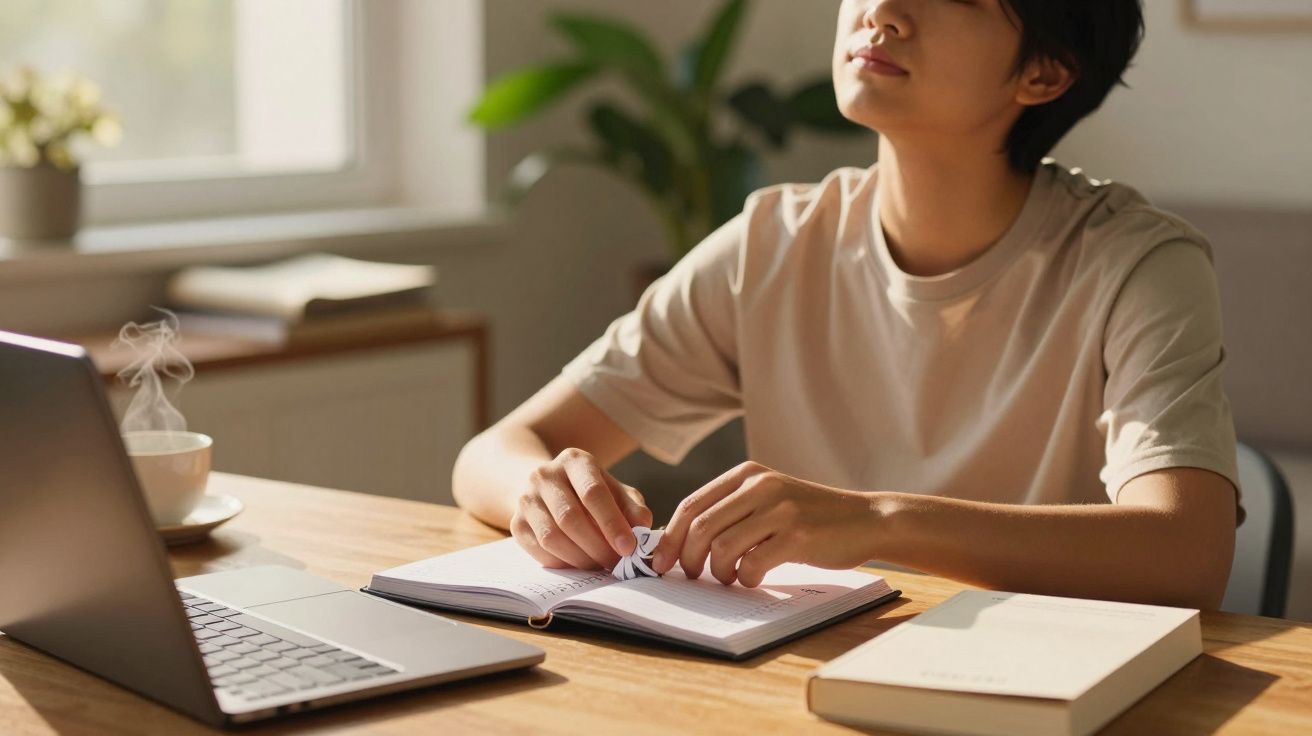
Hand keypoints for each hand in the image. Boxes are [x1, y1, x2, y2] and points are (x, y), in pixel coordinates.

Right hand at [510, 448, 653, 569]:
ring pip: (552, 538)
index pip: (592, 492)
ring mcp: (526, 499)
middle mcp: (545, 475)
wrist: (547, 487)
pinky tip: (581, 564)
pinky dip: (564, 564)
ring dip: (581, 559)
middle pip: (570, 518)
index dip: (612, 523)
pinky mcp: (516, 523)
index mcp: (574, 460)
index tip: (629, 548)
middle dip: (598, 547)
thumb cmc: (590, 491)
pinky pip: (540, 552)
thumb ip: (633, 508)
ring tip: (601, 565)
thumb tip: (643, 531)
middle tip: (618, 565)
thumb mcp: (615, 491)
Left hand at [651, 462, 879, 586]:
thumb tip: (681, 542)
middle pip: (700, 526)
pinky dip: (745, 578)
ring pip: (721, 546)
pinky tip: (753, 579)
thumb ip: (732, 511)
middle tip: (692, 577)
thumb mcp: (769, 499)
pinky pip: (752, 564)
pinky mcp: (797, 536)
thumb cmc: (811, 517)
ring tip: (729, 578)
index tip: (658, 561)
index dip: (669, 537)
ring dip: (717, 572)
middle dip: (687, 558)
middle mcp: (760, 486)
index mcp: (747, 474)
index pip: (691, 504)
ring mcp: (779, 509)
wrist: (865, 519)